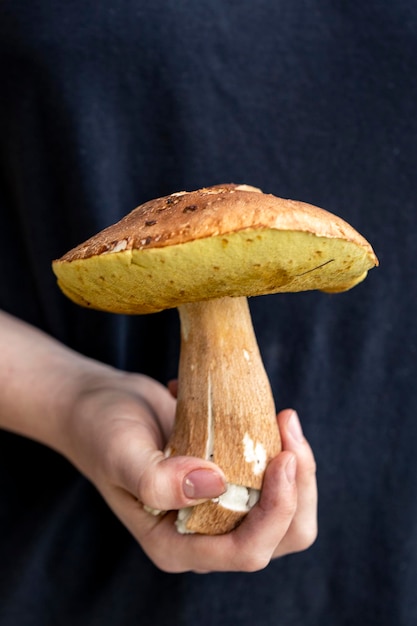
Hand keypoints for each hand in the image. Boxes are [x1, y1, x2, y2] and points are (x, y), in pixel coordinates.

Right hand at [63, 372, 316, 572]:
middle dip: (299, 487)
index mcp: (177, 544)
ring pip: (286, 508)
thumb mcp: (121, 453)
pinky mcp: (228, 476)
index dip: (278, 510)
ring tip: (283, 417)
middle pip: (280, 536)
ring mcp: (219, 505)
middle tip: (289, 427)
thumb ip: (157, 480)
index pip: (247, 551)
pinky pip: (272, 476)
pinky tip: (261, 411)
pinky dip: (280, 447)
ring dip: (297, 465)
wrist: (100, 404)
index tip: (284, 455)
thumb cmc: (101, 430)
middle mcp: (204, 534)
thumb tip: (216, 484)